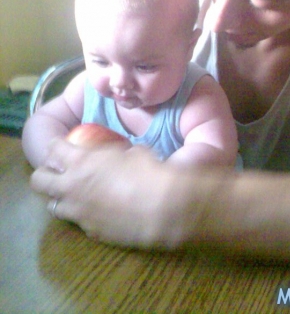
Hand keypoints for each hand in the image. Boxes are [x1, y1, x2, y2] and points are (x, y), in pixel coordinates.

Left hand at [30, 138, 187, 246]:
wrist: (163, 208)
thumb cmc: (149, 171)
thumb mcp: (132, 152)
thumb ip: (115, 155)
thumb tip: (119, 157)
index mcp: (81, 161)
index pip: (52, 149)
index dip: (55, 146)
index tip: (61, 146)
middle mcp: (72, 187)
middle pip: (39, 180)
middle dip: (45, 173)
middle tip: (59, 171)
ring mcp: (78, 212)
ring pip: (52, 205)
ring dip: (61, 197)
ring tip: (75, 193)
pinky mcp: (90, 231)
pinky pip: (78, 221)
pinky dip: (83, 214)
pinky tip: (99, 211)